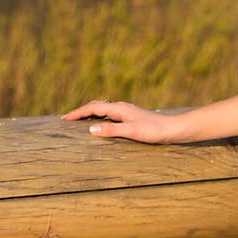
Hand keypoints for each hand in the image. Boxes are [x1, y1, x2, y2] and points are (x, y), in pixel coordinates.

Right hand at [60, 98, 175, 143]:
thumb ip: (111, 130)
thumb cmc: (154, 131)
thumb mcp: (132, 132)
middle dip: (80, 112)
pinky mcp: (132, 117)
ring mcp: (127, 112)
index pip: (92, 108)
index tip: (64, 119)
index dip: (77, 113)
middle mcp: (121, 107)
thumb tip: (90, 129)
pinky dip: (99, 117)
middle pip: (96, 106)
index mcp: (119, 108)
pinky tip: (101, 125)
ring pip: (103, 109)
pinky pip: (109, 115)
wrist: (174, 129)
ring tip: (79, 121)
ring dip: (89, 113)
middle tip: (67, 119)